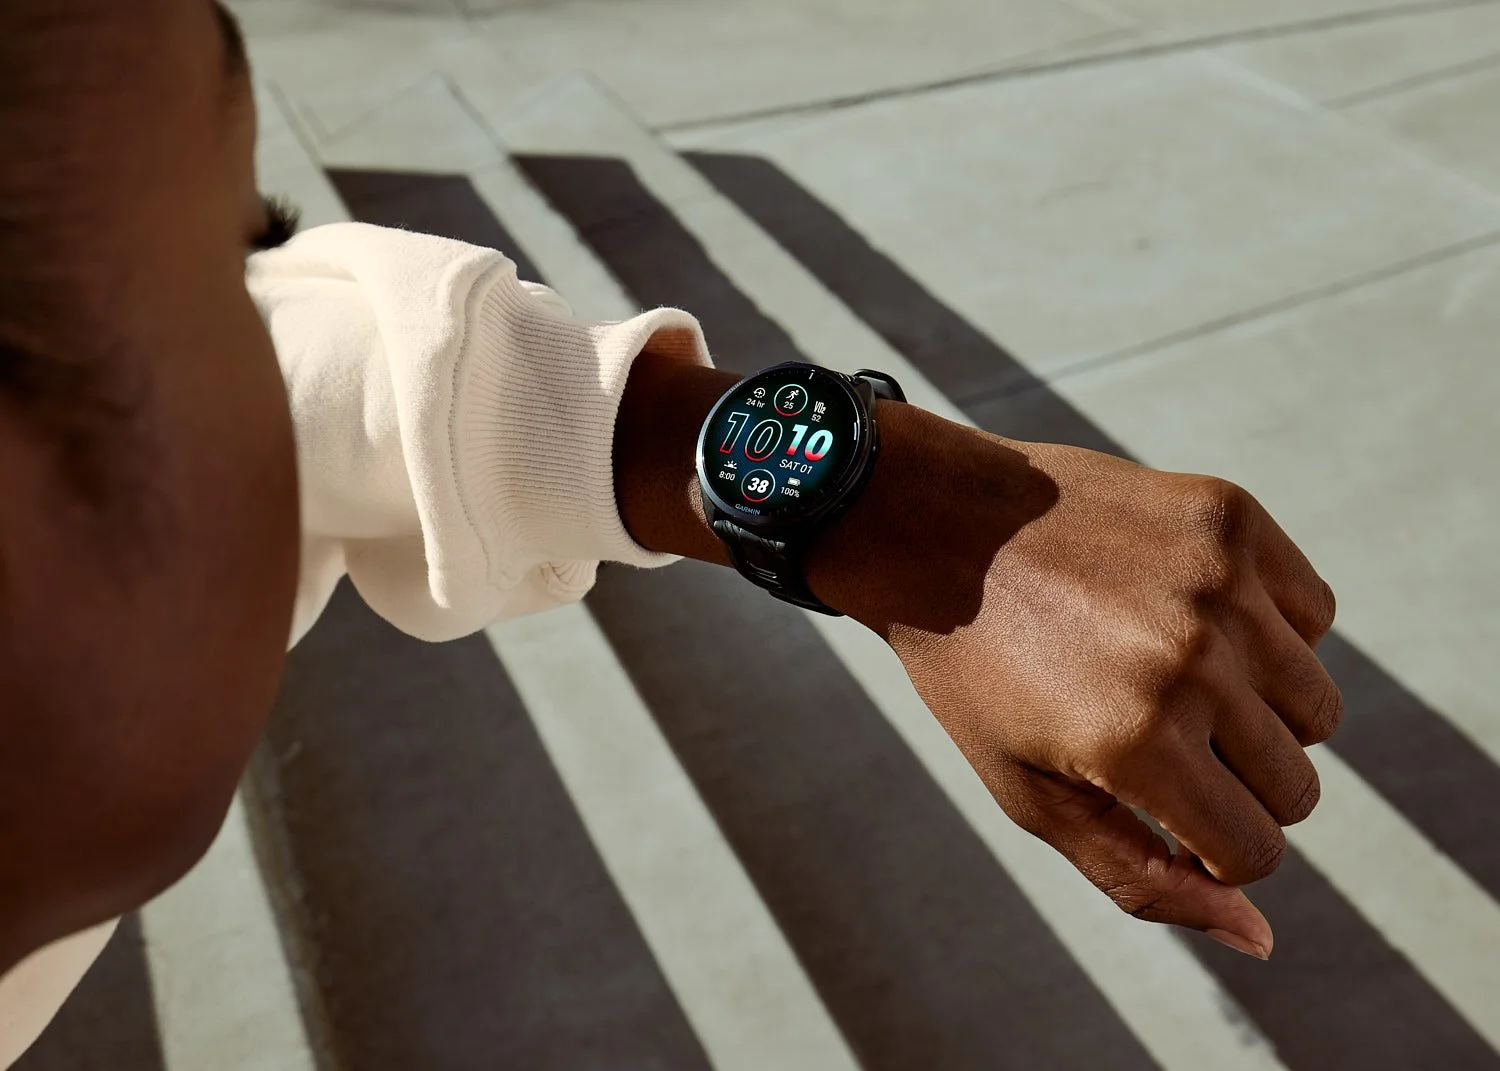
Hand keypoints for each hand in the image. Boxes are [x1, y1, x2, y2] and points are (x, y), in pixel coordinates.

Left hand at [809, 403, 1340, 958]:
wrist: (933, 525)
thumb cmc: (976, 673)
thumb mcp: (1029, 793)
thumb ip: (1142, 878)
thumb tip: (1262, 937)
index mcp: (1135, 743)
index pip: (1255, 850)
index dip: (1211, 847)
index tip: (1159, 807)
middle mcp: (1192, 661)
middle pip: (1294, 785)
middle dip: (1233, 783)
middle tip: (1153, 734)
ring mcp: (1219, 583)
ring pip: (1316, 706)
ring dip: (1258, 709)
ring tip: (1169, 674)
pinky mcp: (1231, 517)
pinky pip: (1313, 613)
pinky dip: (1269, 630)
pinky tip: (1189, 613)